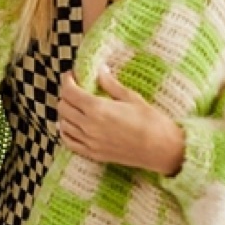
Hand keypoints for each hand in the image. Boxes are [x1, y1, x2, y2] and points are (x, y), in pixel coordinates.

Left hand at [58, 67, 185, 175]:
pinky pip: (69, 142)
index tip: (71, 74)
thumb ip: (111, 84)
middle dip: (66, 94)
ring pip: (63, 124)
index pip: (69, 91)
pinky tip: (70, 124)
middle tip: (75, 87)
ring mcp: (89, 142)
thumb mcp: (131, 97)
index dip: (67, 80)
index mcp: (97, 108)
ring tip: (75, 104)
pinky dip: (65, 131)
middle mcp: (89, 126)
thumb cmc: (150, 121)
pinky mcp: (93, 154)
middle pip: (63, 106)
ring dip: (65, 112)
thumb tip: (100, 70)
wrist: (161, 150)